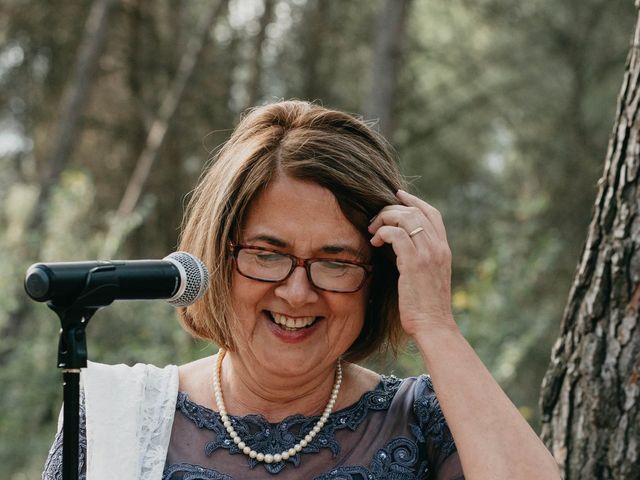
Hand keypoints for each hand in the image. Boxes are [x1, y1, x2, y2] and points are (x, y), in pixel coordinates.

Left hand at [368, 190, 456, 337]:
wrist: (433, 325)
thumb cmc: (426, 307)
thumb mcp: (428, 277)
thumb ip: (421, 259)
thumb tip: (402, 247)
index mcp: (444, 249)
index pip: (432, 213)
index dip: (414, 201)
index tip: (398, 195)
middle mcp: (438, 247)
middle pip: (415, 211)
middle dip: (392, 209)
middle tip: (376, 220)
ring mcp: (428, 254)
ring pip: (405, 218)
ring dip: (385, 219)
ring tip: (373, 230)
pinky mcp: (414, 263)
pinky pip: (396, 234)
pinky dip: (383, 232)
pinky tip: (375, 241)